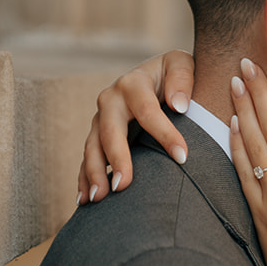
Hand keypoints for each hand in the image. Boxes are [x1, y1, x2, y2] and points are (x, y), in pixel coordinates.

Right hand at [77, 49, 195, 204]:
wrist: (155, 75)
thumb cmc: (173, 74)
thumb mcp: (181, 64)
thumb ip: (182, 79)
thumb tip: (179, 105)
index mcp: (133, 83)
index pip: (148, 110)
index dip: (165, 133)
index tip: (183, 158)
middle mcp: (111, 100)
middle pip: (110, 131)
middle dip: (115, 158)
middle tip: (121, 185)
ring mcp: (100, 119)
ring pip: (92, 147)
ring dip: (93, 173)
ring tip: (99, 198)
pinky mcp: (97, 135)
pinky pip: (87, 158)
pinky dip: (84, 178)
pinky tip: (85, 201)